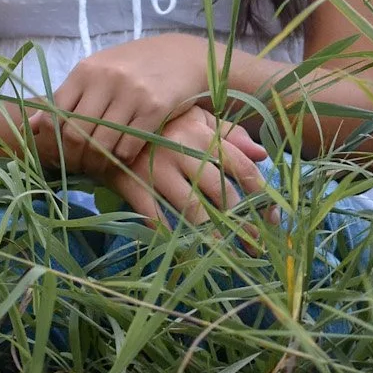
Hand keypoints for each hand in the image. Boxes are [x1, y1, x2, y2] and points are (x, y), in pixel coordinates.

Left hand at [28, 33, 215, 177]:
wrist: (184, 56)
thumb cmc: (135, 65)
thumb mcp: (98, 71)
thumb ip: (68, 96)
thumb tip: (32, 124)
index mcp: (86, 69)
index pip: (56, 113)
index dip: (53, 140)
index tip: (58, 153)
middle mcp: (106, 79)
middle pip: (76, 133)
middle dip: (74, 157)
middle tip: (80, 166)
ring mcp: (132, 94)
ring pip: (101, 144)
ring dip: (98, 163)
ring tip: (100, 165)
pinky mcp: (156, 109)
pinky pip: (129, 147)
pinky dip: (121, 158)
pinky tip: (122, 156)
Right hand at [40, 103, 269, 228]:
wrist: (99, 122)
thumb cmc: (156, 122)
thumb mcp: (192, 119)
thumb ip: (227, 134)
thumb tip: (263, 154)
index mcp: (200, 132)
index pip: (239, 166)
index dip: (260, 193)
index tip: (273, 216)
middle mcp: (182, 150)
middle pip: (221, 193)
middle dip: (242, 223)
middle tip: (256, 245)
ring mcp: (156, 168)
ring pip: (192, 209)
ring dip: (212, 236)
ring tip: (226, 254)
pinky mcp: (132, 183)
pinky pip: (154, 216)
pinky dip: (168, 235)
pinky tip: (182, 250)